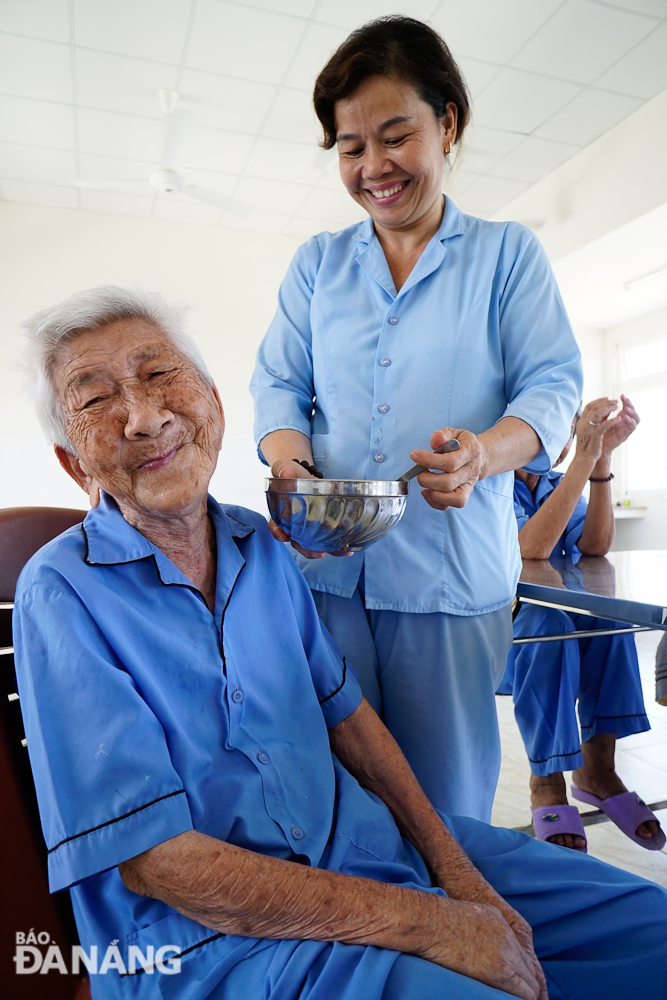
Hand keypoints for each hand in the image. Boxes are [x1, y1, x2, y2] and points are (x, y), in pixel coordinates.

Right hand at [267, 459, 351, 559]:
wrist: (307, 475)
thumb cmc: (293, 474)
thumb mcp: (286, 468)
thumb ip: (283, 468)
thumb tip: (285, 473)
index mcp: (281, 514)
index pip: (276, 527)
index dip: (279, 533)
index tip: (285, 536)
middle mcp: (294, 526)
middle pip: (298, 542)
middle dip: (308, 550)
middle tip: (319, 553)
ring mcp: (309, 529)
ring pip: (315, 544)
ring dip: (328, 550)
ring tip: (343, 552)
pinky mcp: (323, 528)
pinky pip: (328, 541)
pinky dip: (338, 546)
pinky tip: (350, 548)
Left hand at [409, 429, 485, 510]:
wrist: (479, 457)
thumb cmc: (462, 444)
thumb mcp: (454, 433)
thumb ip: (443, 435)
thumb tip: (436, 439)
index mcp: (471, 452)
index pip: (450, 462)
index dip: (429, 461)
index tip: (415, 455)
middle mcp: (472, 471)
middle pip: (448, 483)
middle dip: (427, 479)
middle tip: (419, 471)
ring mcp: (469, 485)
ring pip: (452, 498)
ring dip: (432, 492)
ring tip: (425, 480)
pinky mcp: (464, 495)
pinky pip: (451, 505)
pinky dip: (435, 502)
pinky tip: (428, 491)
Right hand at [421, 897, 545, 999]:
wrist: (433, 922)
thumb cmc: (445, 917)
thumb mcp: (478, 914)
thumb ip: (494, 930)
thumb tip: (496, 949)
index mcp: (505, 928)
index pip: (526, 961)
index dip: (524, 976)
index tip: (519, 987)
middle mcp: (509, 944)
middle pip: (531, 975)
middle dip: (528, 989)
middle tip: (519, 999)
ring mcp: (504, 958)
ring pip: (528, 987)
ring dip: (523, 996)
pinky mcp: (496, 972)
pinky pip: (516, 992)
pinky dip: (514, 998)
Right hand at [574, 398, 625, 471]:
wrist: (584, 458)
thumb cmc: (587, 446)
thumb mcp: (587, 431)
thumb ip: (592, 421)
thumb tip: (602, 413)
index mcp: (581, 422)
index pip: (588, 407)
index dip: (598, 401)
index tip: (607, 398)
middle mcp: (583, 424)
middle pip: (594, 408)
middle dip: (605, 403)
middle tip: (615, 401)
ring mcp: (589, 430)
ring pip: (598, 414)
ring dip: (608, 408)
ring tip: (617, 407)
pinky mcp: (595, 436)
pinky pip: (604, 425)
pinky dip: (612, 421)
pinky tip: (619, 419)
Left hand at [598, 394, 638, 455]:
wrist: (595, 448)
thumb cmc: (597, 434)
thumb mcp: (600, 419)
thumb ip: (604, 411)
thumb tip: (606, 399)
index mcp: (620, 418)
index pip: (627, 407)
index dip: (626, 401)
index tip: (622, 395)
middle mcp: (624, 423)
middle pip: (633, 412)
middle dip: (630, 404)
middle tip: (626, 399)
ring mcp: (625, 429)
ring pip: (636, 419)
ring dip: (632, 412)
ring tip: (626, 408)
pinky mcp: (625, 435)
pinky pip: (632, 427)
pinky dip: (630, 421)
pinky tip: (624, 417)